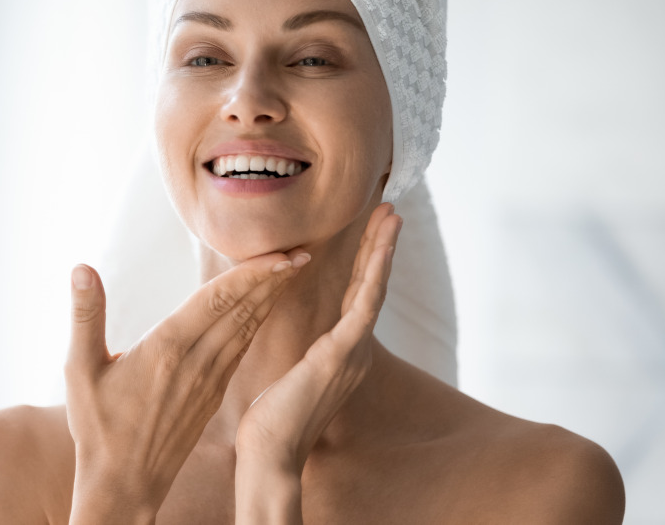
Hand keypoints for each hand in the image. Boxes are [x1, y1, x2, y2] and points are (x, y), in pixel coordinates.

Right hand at [64, 248, 309, 523]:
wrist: (124, 484)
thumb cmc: (98, 427)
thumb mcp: (80, 369)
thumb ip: (85, 315)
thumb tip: (81, 268)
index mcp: (168, 349)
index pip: (218, 300)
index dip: (252, 273)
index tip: (282, 254)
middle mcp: (197, 362)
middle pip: (243, 310)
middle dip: (274, 278)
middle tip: (302, 251)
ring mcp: (210, 381)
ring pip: (247, 329)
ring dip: (271, 297)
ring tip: (292, 270)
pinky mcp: (214, 395)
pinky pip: (241, 349)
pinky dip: (257, 323)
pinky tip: (266, 308)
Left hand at [234, 203, 400, 473]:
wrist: (272, 452)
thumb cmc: (275, 421)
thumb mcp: (294, 378)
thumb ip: (308, 358)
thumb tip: (306, 347)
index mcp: (343, 353)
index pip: (358, 298)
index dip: (367, 264)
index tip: (374, 234)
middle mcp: (356, 350)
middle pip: (373, 287)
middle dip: (381, 247)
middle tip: (391, 212)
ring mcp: (352, 351)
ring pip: (374, 289)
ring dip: (383, 250)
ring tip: (392, 216)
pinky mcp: (341, 353)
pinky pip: (364, 306)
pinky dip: (374, 274)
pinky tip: (381, 249)